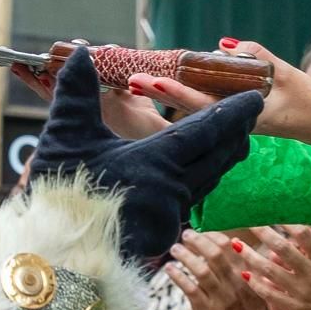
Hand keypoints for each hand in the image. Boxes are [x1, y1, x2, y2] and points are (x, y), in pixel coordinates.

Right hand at [30, 47, 261, 259]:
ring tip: (230, 140)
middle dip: (236, 133)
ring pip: (208, 180)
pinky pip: (191, 201)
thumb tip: (82, 52)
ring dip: (221, 158)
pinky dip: (201, 181)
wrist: (55, 257)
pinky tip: (197, 177)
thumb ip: (78, 91)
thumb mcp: (67, 136)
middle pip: (219, 157)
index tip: (254, 98)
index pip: (208, 131)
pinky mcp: (163, 236)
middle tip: (250, 114)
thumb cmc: (58, 195)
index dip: (233, 112)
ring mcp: (171, 217)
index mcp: (158, 162)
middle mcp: (174, 190)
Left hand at [128, 39, 310, 150]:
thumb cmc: (309, 100)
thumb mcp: (289, 73)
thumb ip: (259, 56)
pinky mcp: (233, 116)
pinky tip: (163, 86)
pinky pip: (204, 106)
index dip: (177, 93)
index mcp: (245, 116)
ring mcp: (232, 121)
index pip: (203, 104)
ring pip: (192, 109)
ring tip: (138, 82)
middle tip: (132, 80)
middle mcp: (233, 123)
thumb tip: (224, 45)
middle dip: (161, 95)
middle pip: (188, 108)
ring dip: (167, 96)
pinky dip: (183, 95)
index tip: (153, 82)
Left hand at [165, 229, 267, 309]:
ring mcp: (222, 298)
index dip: (212, 235)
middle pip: (214, 254)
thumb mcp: (260, 287)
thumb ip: (252, 266)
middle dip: (197, 240)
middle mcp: (236, 283)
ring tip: (175, 249)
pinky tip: (169, 269)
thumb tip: (244, 243)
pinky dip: (178, 276)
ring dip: (185, 256)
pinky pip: (191, 290)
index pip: (229, 246)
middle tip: (186, 234)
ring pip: (201, 270)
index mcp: (248, 274)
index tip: (203, 230)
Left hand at [237, 224, 310, 309]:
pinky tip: (245, 274)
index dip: (288, 223)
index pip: (304, 235)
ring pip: (270, 271)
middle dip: (264, 234)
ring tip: (236, 245)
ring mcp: (300, 292)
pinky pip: (270, 295)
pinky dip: (257, 284)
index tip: (274, 212)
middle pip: (282, 249)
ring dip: (251, 257)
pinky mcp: (294, 308)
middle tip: (249, 222)